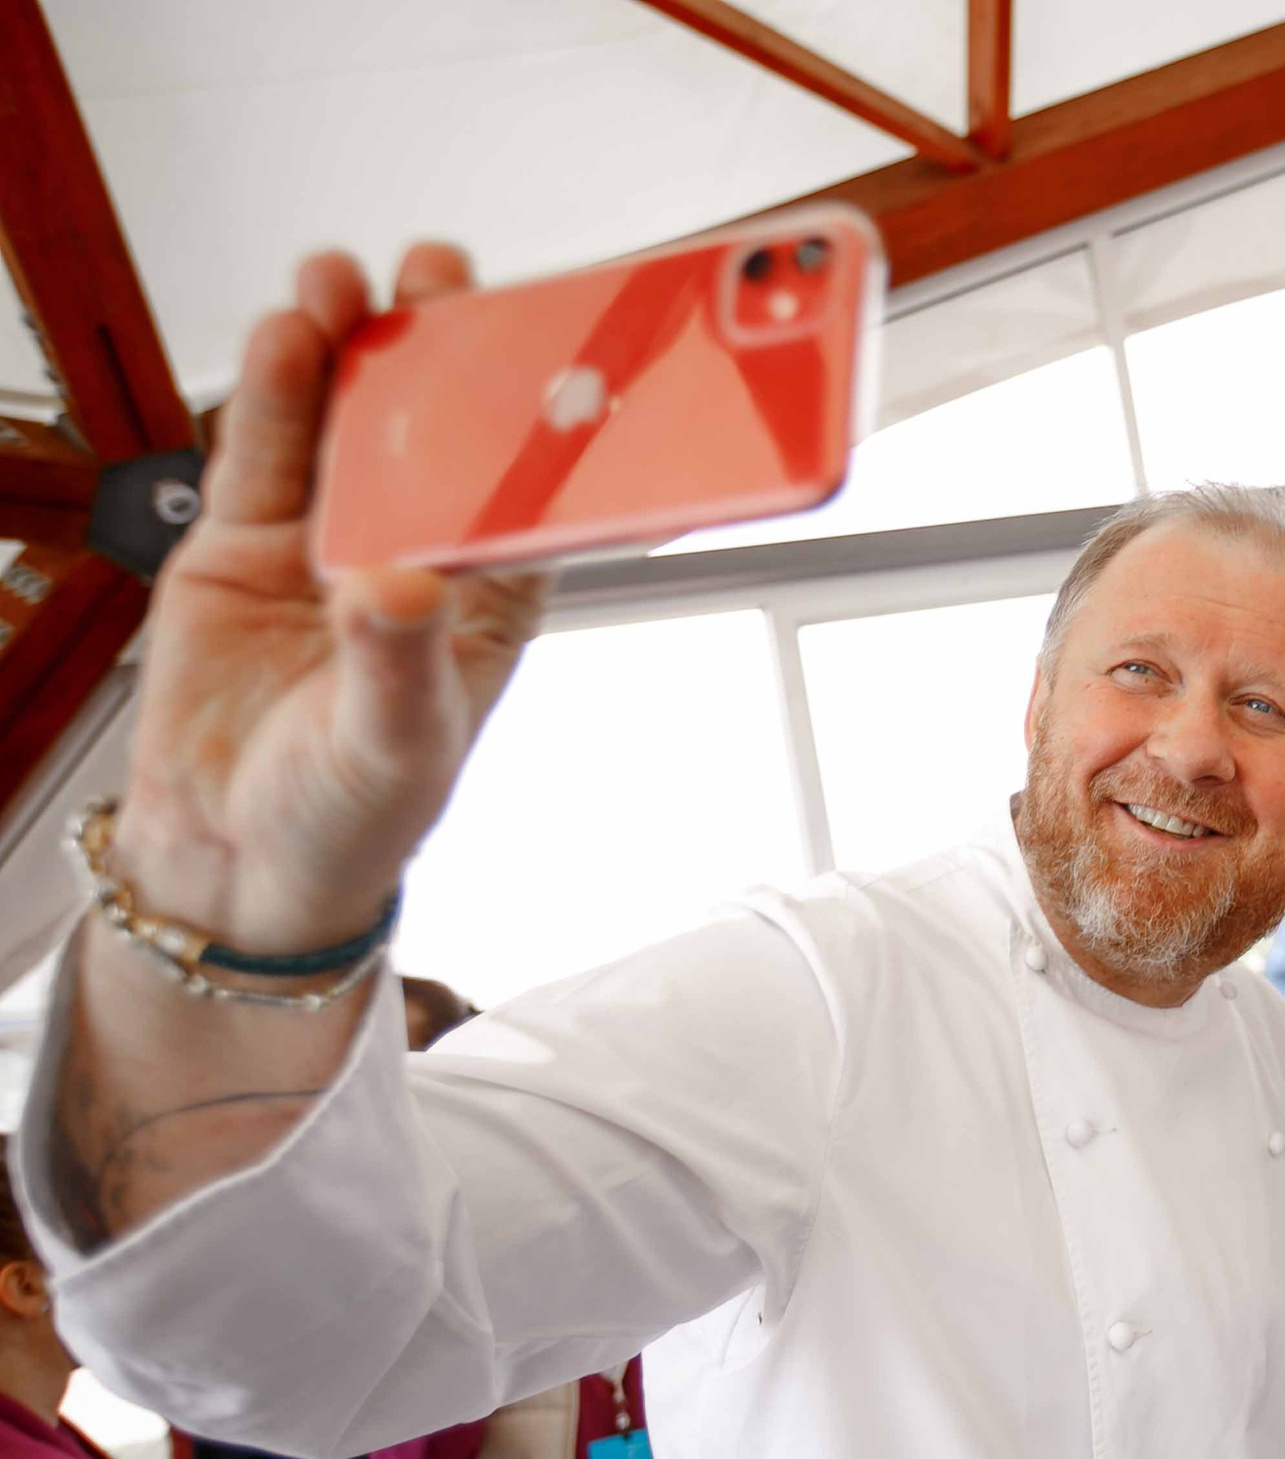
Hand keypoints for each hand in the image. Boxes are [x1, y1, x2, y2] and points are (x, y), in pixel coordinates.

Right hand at [111, 244, 548, 954]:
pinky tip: (286, 335)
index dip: (539, 414)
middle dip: (438, 349)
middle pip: (436, 430)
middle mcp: (414, 551)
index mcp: (488, 597)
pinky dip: (271, 393)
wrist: (235, 857)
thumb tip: (394, 584)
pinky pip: (264, 453)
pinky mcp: (246, 543)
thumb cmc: (355, 813)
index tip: (549, 341)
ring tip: (345, 282)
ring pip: (343, 422)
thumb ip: (397, 661)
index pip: (528, 489)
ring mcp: (327, 539)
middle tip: (438, 275)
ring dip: (347, 347)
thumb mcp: (396, 745)